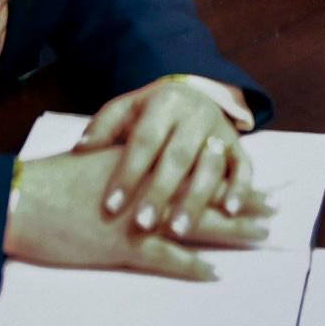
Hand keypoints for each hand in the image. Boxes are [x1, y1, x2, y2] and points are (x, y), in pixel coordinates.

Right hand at [4, 145, 269, 279]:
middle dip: (240, 202)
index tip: (250, 177)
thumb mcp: (94, 159)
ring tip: (259, 235)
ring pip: (194, 222)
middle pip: (204, 192)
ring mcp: (137, 217)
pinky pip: (165, 258)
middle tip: (271, 209)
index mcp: (141, 160)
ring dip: (229, 230)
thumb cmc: (52, 180)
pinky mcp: (123, 246)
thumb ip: (122, 159)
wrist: (23, 198)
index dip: (225, 174)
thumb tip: (144, 159)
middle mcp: (146, 186)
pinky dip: (190, 265)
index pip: (193, 166)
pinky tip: (212, 272)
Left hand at [75, 76, 257, 240]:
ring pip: (211, 166)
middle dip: (160, 192)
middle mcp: (195, 114)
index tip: (111, 205)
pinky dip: (240, 189)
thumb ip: (102, 128)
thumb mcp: (125, 111)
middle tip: (142, 224)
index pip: (144, 140)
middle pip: (178, 156)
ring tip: (178, 230)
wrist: (192, 95)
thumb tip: (80, 149)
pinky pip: (244, 168)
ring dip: (196, 200)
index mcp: (164, 102)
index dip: (128, 173)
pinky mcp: (238, 146)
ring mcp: (220, 131)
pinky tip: (228, 212)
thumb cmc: (149, 113)